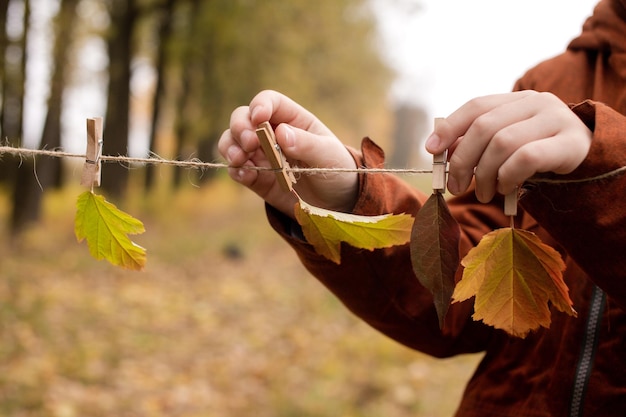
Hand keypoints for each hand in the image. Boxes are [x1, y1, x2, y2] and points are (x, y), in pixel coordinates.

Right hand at [218, 90, 358, 217]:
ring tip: (239, 159)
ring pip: (233, 142)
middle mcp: (272, 134)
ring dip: (230, 147)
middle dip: (240, 127)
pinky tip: (246, 175)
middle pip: (243, 118)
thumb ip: (306, 144)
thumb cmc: (336, 171)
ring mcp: (261, 155)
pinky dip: (235, 170)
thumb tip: (281, 133)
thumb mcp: (327, 156)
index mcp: (292, 120)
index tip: (259, 118)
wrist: (336, 204)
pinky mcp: (256, 178)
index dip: (260, 105)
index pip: (269, 102)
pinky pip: (237, 170)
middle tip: (249, 143)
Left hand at [425, 91, 592, 202]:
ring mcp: (555, 119)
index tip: (431, 150)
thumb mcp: (507, 143)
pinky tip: (505, 188)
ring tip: (483, 193)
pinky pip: (526, 158)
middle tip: (455, 187)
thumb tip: (439, 151)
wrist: (589, 158)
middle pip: (484, 127)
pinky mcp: (568, 143)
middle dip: (462, 161)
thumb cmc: (539, 152)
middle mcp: (535, 102)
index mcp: (516, 99)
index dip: (450, 127)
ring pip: (502, 143)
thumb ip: (477, 143)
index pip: (476, 106)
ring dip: (484, 174)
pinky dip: (507, 176)